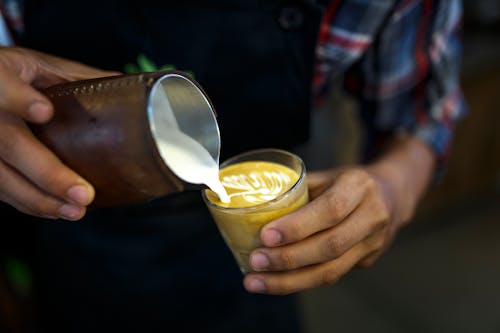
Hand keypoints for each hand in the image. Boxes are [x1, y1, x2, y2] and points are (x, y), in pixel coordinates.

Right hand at [0, 46, 117, 219]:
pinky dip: (30, 203)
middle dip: (48, 173)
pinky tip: (57, 210)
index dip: (19, 99)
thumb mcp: (38, 66)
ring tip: (76, 210)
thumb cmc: (10, 74)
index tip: (45, 110)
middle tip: (83, 193)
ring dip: (41, 198)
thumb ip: (75, 76)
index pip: (1, 86)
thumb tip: (126, 86)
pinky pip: (1, 190)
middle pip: (8, 144)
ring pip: (2, 176)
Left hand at [243, 136, 434, 294]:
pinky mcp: (368, 261)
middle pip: (330, 246)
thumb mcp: (328, 175)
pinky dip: (300, 281)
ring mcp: (374, 243)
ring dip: (289, 281)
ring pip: (331, 270)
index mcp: (359, 186)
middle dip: (288, 259)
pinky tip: (275, 282)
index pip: (330, 210)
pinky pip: (331, 275)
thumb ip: (298, 189)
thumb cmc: (348, 182)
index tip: (265, 235)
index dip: (297, 226)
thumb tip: (256, 207)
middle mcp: (372, 216)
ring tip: (256, 282)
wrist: (393, 194)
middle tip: (255, 262)